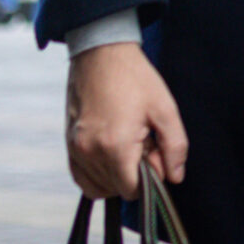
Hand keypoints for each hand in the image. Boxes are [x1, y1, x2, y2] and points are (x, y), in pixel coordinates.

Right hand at [65, 42, 187, 198]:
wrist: (101, 53)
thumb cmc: (135, 78)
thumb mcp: (165, 108)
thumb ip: (175, 147)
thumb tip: (175, 177)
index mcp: (115, 146)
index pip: (132, 190)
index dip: (149, 177)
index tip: (154, 151)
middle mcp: (89, 152)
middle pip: (116, 189)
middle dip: (134, 173)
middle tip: (143, 142)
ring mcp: (75, 149)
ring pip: (99, 186)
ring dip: (116, 174)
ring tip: (127, 142)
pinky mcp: (68, 145)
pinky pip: (81, 178)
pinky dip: (98, 175)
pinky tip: (112, 152)